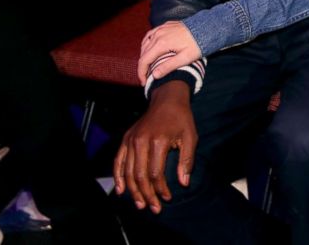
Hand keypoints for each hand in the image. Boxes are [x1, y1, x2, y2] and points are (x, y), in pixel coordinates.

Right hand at [114, 82, 196, 212]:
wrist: (168, 100)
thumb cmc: (181, 119)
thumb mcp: (190, 137)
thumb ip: (187, 160)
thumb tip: (183, 183)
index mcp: (158, 141)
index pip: (155, 173)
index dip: (160, 189)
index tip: (167, 198)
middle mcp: (141, 141)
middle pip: (139, 175)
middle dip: (146, 194)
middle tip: (153, 208)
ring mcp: (130, 140)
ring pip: (128, 172)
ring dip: (133, 191)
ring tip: (140, 204)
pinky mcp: (125, 139)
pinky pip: (118, 161)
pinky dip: (118, 177)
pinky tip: (121, 190)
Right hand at [137, 21, 201, 84]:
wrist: (207, 28)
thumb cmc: (198, 44)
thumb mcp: (185, 58)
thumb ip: (168, 66)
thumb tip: (154, 75)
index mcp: (162, 43)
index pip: (144, 60)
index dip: (141, 73)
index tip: (144, 82)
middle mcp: (158, 34)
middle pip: (144, 53)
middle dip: (143, 66)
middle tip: (146, 77)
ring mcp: (161, 28)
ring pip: (145, 43)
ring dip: (144, 55)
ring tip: (147, 66)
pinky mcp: (165, 26)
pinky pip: (151, 34)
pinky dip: (147, 43)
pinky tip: (150, 48)